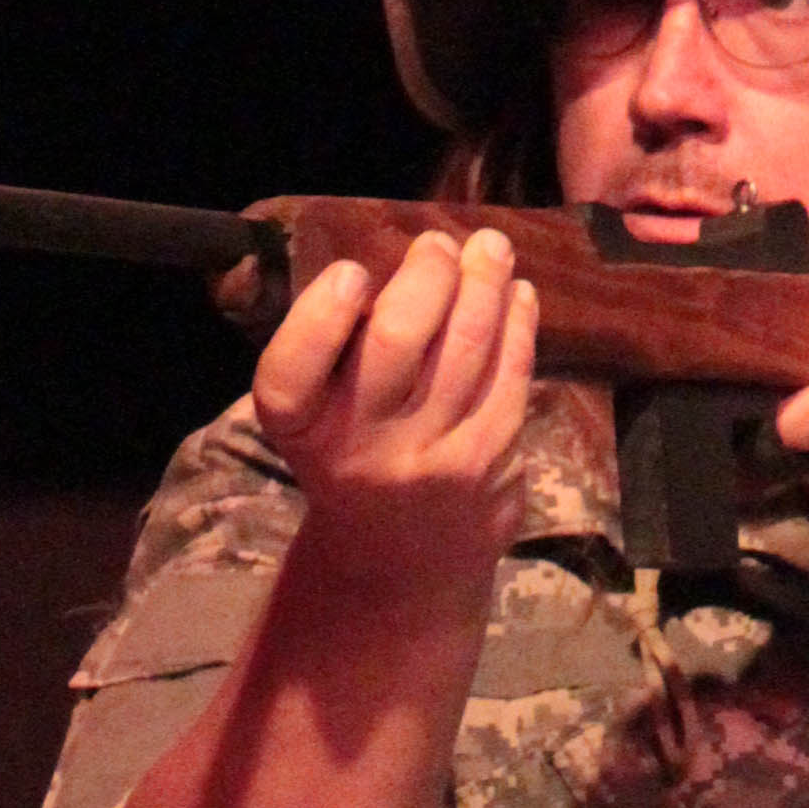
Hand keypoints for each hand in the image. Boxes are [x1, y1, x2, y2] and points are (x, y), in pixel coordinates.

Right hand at [253, 222, 541, 597]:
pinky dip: (517, 325)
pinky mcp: (487, 464)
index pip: (291, 371)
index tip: (350, 272)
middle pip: (397, 340)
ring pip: (467, 347)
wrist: (398, 562)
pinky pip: (509, 377)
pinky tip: (517, 295)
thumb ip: (332, 350)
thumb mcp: (315, 417)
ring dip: (485, 283)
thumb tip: (395, 257)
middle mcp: (360, 450)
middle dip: (428, 273)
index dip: (321, 314)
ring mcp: (430, 460)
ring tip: (490, 248)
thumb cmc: (352, 456)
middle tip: (439, 244)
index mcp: (301, 430)